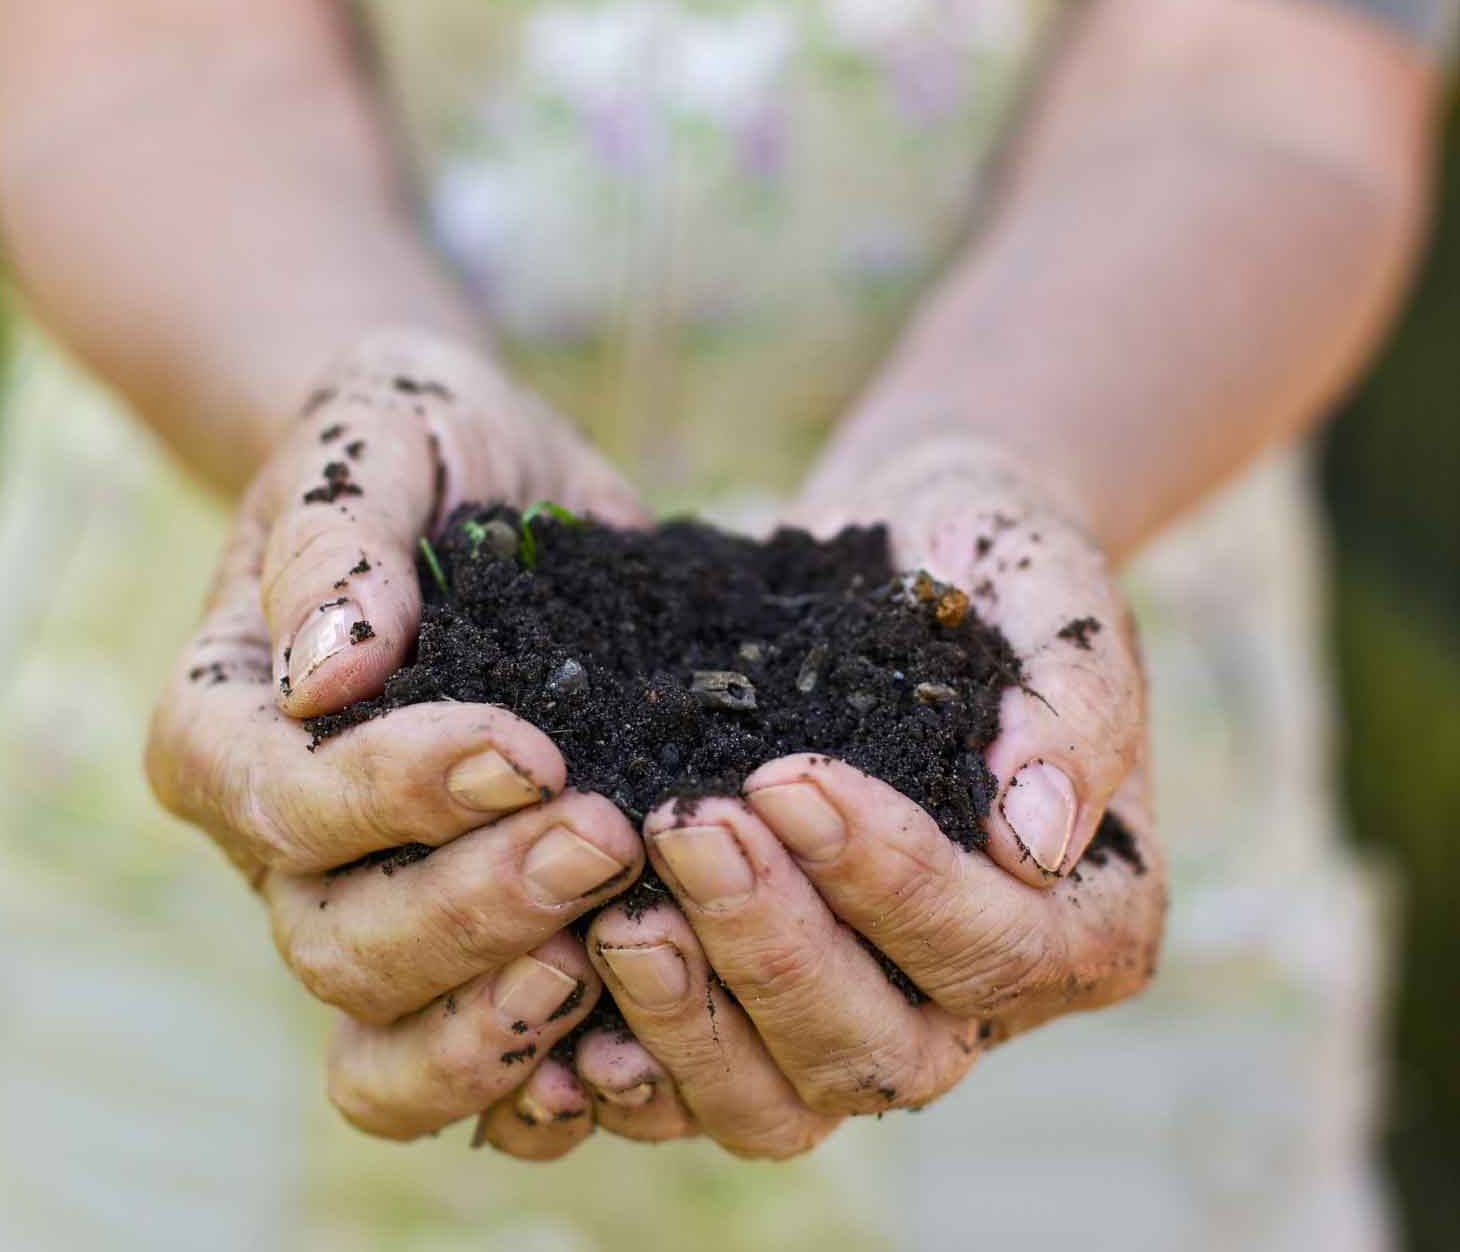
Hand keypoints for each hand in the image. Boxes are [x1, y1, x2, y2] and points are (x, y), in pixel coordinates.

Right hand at [146, 327, 648, 1152]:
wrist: (479, 471)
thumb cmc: (413, 442)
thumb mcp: (379, 442)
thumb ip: (336, 539)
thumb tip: (328, 667)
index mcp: (226, 725)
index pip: (287, 805)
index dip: (400, 795)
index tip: (531, 748)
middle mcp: (279, 835)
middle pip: (342, 939)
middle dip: (477, 905)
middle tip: (608, 840)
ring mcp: (369, 891)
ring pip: (395, 1021)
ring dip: (506, 1009)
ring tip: (619, 946)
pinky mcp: (465, 919)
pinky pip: (475, 1043)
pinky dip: (542, 1060)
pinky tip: (635, 1027)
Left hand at [558, 438, 1164, 1157]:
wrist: (902, 548)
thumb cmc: (990, 567)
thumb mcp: (1055, 599)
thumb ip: (1071, 711)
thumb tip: (1036, 841)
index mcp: (1084, 921)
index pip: (994, 947)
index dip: (894, 883)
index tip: (791, 780)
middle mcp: (976, 999)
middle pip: (880, 1050)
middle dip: (774, 947)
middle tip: (686, 826)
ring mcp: (862, 1012)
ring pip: (780, 1098)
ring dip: (690, 1016)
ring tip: (616, 917)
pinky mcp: (759, 1004)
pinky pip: (692, 1084)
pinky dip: (626, 1064)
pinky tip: (562, 998)